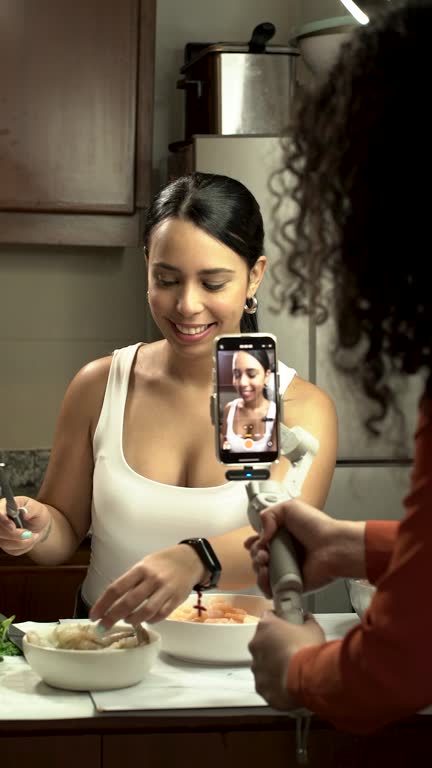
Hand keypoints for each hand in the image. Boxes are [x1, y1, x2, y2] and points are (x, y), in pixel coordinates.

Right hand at [0, 496, 50, 554]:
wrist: (38, 525)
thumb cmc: (36, 513)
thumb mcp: (37, 508)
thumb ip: (31, 508)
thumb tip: (24, 512)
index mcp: (5, 507)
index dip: (4, 522)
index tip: (13, 528)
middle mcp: (0, 520)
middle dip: (15, 535)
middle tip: (29, 533)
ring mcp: (1, 533)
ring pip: (4, 543)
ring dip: (22, 542)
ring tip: (34, 536)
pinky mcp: (5, 544)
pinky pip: (11, 550)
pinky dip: (24, 547)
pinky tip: (29, 540)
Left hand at [89, 545, 203, 629]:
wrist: (190, 559)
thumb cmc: (163, 563)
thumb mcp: (144, 564)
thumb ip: (131, 581)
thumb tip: (113, 601)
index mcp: (140, 569)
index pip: (117, 588)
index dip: (103, 603)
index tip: (94, 615)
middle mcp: (152, 579)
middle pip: (128, 602)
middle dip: (112, 617)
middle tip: (102, 627)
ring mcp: (165, 590)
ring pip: (145, 611)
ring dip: (132, 620)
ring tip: (126, 621)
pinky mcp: (176, 599)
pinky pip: (161, 615)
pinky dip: (150, 620)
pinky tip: (145, 620)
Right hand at [245, 498, 365, 592]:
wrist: (332, 546)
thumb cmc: (316, 526)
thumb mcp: (289, 508)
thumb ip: (268, 515)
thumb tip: (260, 536)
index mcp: (283, 537)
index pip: (261, 542)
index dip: (253, 543)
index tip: (251, 542)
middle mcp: (283, 554)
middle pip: (258, 557)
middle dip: (255, 553)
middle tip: (263, 552)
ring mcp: (285, 571)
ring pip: (261, 573)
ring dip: (257, 567)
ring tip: (265, 561)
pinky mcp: (289, 585)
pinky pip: (270, 589)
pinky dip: (263, 583)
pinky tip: (266, 574)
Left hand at [249, 610, 324, 709]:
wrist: (308, 679)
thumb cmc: (308, 651)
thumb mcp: (313, 630)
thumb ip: (308, 621)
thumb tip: (308, 619)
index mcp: (266, 626)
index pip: (268, 617)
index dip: (278, 620)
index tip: (285, 624)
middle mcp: (256, 645)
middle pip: (262, 641)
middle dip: (274, 644)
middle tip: (290, 648)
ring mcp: (256, 667)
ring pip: (262, 663)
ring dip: (272, 664)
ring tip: (290, 668)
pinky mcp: (260, 686)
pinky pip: (265, 682)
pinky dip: (274, 683)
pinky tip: (288, 684)